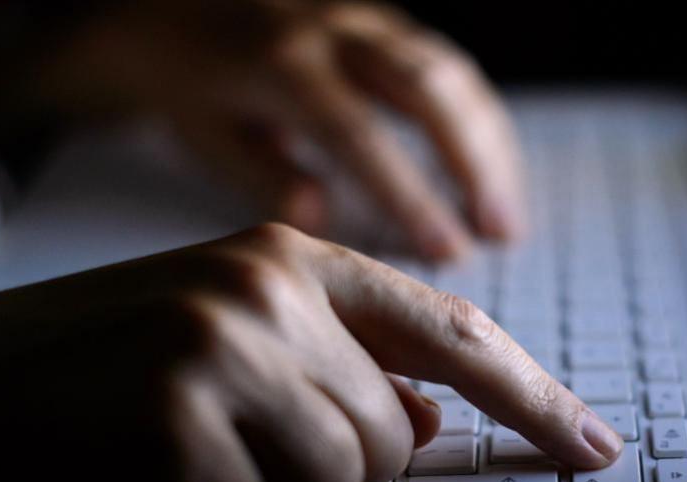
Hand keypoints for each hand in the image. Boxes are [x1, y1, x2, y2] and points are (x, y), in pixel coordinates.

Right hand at [0, 223, 619, 481]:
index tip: (590, 441)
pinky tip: (147, 479)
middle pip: (393, 432)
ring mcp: (222, 348)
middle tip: (227, 434)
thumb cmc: (99, 369)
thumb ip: (339, 367)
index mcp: (286, 257)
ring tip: (184, 450)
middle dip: (331, 458)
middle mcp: (264, 287)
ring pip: (342, 478)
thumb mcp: (229, 337)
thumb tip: (425, 420)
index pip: (449, 330)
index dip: (532, 393)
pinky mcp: (176, 421)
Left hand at [4, 0, 523, 259]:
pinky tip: (490, 169)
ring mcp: (367, 19)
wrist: (180, 8)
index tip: (448, 252)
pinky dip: (478, 121)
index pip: (360, 136)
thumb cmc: (192, 85)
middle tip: (501, 232)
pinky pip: (448, 66)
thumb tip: (320, 216)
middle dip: (475, 165)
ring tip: (506, 215)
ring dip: (489, 146)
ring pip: (450, 72)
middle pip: (428, 89)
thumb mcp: (205, 136)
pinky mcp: (387, 23)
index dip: (410, 196)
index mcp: (281, 65)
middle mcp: (334, 31)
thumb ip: (263, 176)